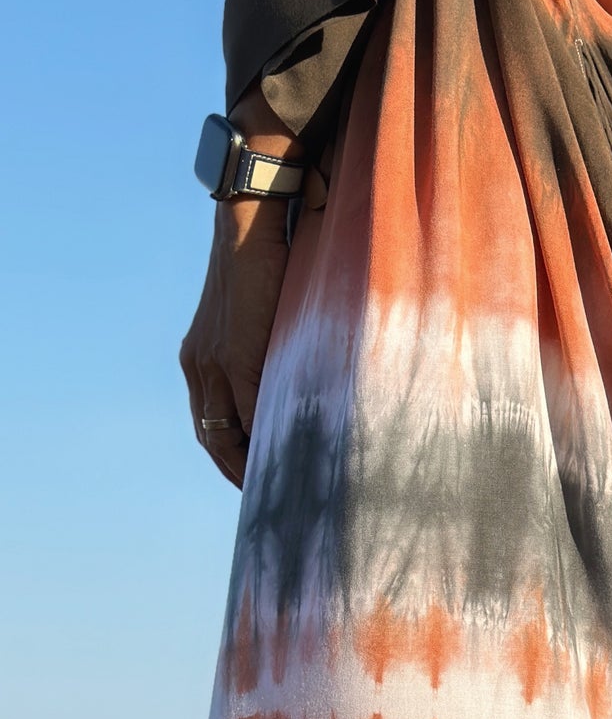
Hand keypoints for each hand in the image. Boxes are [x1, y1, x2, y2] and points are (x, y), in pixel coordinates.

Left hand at [179, 90, 298, 487]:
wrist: (256, 212)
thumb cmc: (271, 257)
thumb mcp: (265, 318)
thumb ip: (272, 353)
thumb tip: (306, 383)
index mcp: (201, 355)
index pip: (213, 425)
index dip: (233, 458)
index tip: (260, 484)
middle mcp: (199, 363)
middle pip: (213, 439)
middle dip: (239, 475)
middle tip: (270, 505)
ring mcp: (213, 361)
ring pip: (227, 436)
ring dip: (252, 468)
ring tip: (281, 494)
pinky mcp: (236, 356)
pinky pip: (252, 416)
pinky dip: (269, 444)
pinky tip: (291, 463)